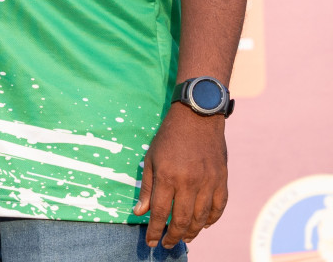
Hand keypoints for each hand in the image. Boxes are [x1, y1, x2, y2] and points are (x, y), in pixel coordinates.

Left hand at [134, 104, 228, 248]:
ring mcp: (209, 182)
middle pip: (183, 219)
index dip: (155, 230)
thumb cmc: (169, 137)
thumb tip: (140, 212)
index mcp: (168, 177)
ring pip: (202, 217)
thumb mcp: (151, 158)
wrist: (197, 117)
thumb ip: (147, 187)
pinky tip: (204, 225)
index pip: (161, 212)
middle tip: (168, 244)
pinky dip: (212, 219)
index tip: (151, 243)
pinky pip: (219, 207)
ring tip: (184, 238)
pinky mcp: (222, 180)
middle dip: (174, 236)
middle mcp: (190, 182)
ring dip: (193, 231)